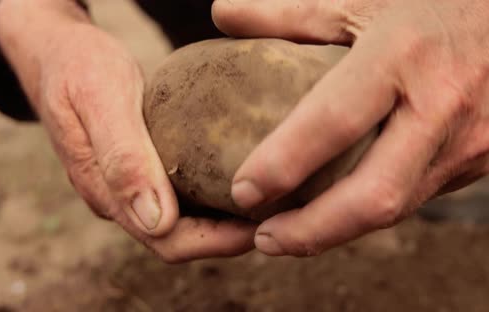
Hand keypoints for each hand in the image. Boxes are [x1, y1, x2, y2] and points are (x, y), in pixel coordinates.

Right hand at [0, 0, 255, 261]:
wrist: (55, 51)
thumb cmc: (78, 67)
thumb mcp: (100, 100)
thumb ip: (123, 160)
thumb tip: (157, 223)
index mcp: (106, 191)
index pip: (167, 241)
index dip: (217, 242)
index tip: (262, 224)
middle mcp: (118, 198)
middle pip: (178, 239)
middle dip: (227, 236)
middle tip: (278, 213)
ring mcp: (126, 185)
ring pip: (179, 222)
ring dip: (221, 221)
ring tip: (266, 200)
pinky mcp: (136, 168)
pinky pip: (176, 195)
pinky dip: (208, 195)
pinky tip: (235, 176)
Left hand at [212, 0, 488, 255]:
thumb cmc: (430, 2)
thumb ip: (289, 13)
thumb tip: (222, 15)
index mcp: (402, 56)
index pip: (333, 123)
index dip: (283, 165)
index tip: (241, 193)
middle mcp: (439, 107)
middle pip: (373, 195)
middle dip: (311, 231)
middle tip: (262, 239)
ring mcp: (466, 142)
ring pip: (395, 208)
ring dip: (336, 231)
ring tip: (284, 236)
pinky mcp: (474, 161)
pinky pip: (412, 198)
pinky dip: (364, 213)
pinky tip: (331, 214)